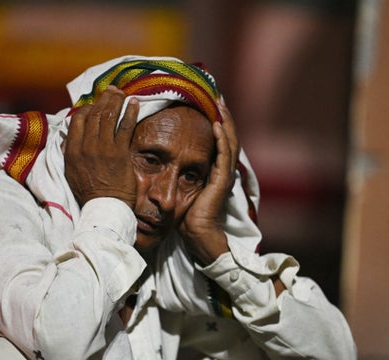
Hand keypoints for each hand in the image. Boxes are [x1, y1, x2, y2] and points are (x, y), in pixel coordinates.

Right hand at [64, 87, 139, 207]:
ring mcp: (103, 148)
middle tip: (112, 91)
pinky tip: (135, 103)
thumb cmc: (89, 193)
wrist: (104, 208)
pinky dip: (130, 112)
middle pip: (94, 114)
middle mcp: (86, 146)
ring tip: (122, 93)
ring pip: (109, 116)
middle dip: (104, 99)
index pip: (78, 120)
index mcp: (72, 150)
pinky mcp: (120, 153)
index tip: (94, 106)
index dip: (87, 109)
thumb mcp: (71, 173)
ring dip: (116, 101)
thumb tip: (68, 140)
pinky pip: (126, 126)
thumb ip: (70, 154)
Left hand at [179, 99, 238, 264]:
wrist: (197, 235)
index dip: (216, 121)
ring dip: (225, 121)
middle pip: (227, 136)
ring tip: (219, 103)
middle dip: (224, 116)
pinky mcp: (222, 182)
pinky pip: (224, 156)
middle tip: (217, 95)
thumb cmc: (187, 217)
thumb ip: (178, 173)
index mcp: (214, 171)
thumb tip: (160, 160)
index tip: (209, 104)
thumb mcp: (182, 189)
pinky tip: (216, 125)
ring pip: (229, 142)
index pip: (218, 141)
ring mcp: (224, 176)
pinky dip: (221, 139)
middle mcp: (222, 170)